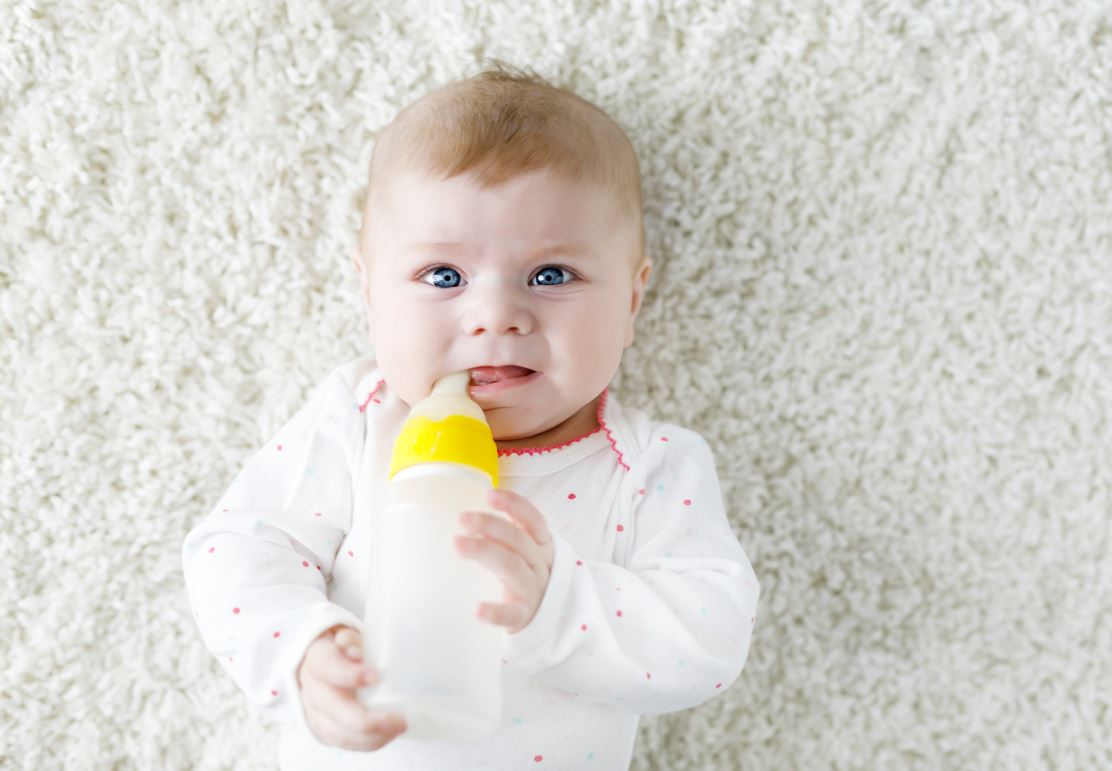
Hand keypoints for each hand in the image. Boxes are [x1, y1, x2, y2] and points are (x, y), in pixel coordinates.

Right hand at [296, 625, 406, 750]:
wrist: (323, 662)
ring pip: (338, 731)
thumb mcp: (350, 636)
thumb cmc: (344, 649)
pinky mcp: (322, 729)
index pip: (327, 667)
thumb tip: (357, 653)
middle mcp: (311, 688)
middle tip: (398, 717)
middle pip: (332, 708)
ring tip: (399, 726)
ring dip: (371, 735)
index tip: (375, 677)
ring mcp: (314, 712)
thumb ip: (354, 641)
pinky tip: (388, 735)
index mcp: (317, 658)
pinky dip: (368, 742)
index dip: (349, 674)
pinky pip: (344, 742)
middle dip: (365, 718)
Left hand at [455, 488, 555, 633]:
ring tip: (458, 544)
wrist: (546, 619)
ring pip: (512, 567)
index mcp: (542, 545)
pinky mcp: (524, 615)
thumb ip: (504, 535)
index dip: (513, 505)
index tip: (489, 495)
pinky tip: (477, 609)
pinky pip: (511, 613)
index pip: (533, 519)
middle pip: (517, 539)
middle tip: (462, 519)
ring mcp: (533, 589)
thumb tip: (466, 516)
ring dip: (485, 551)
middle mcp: (541, 564)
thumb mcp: (524, 552)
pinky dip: (495, 611)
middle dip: (489, 524)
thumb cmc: (526, 576)